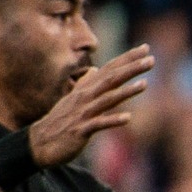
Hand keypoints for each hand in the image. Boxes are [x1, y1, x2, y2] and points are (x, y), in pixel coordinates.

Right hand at [28, 46, 155, 166]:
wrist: (40, 142)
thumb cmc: (61, 121)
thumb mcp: (73, 99)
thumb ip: (86, 84)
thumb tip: (94, 69)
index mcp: (86, 89)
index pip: (110, 69)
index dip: (127, 59)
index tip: (146, 48)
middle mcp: (85, 97)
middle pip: (111, 79)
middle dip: (131, 68)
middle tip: (151, 60)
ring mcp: (83, 113)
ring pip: (107, 99)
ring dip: (126, 91)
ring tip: (145, 84)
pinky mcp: (81, 130)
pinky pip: (99, 124)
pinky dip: (113, 120)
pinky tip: (128, 118)